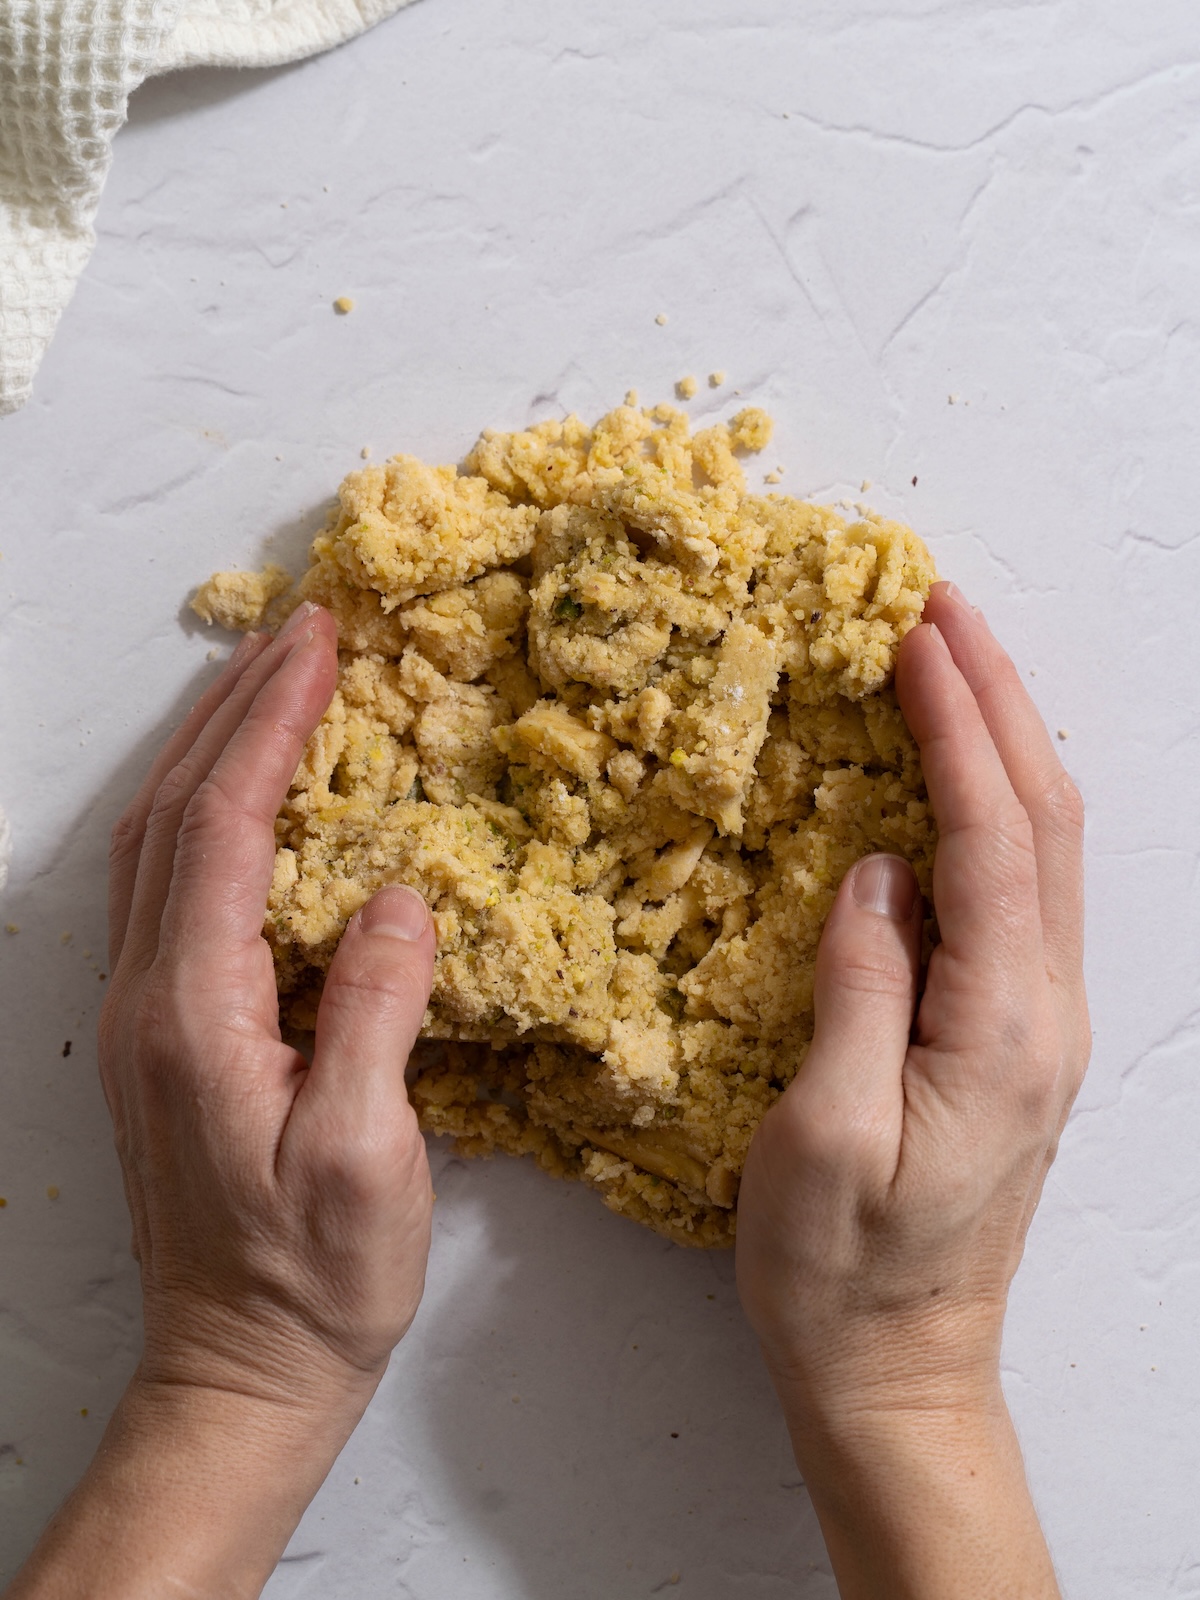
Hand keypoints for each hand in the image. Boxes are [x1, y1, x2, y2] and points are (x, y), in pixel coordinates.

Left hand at [9, 603, 435, 1599]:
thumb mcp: (364, 1156)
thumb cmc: (312, 1278)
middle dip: (236, 707)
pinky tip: (241, 789)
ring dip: (209, 746)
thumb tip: (398, 896)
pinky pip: (166, 883)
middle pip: (174, 812)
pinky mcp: (159, 1030)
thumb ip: (375, 1014)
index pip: (225, 829)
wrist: (237, 1368)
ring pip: (157, 841)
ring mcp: (140, 1013)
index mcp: (193, 1016)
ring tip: (270, 678)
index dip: (271, 726)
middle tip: (301, 627)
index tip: (320, 646)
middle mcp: (146, 999)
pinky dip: (203, 807)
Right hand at [736, 581, 1088, 1598]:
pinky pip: (1019, 890)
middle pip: (1041, 819)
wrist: (901, 1368)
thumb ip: (861, 989)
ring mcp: (1040, 1025)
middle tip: (939, 606)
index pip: (992, 835)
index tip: (915, 631)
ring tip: (951, 662)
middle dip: (997, 699)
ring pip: (1043, 848)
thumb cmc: (844, 1271)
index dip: (958, 722)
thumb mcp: (824, 1135)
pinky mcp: (1016, 1037)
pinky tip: (954, 779)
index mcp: (1002, 1027)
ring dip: (1004, 743)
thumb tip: (877, 867)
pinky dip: (994, 807)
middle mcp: (1043, 1013)